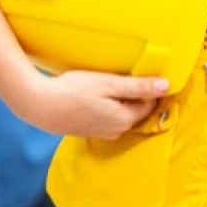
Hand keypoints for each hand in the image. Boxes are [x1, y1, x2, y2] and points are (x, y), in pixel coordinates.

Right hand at [17, 70, 169, 139]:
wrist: (40, 105)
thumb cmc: (72, 92)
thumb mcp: (108, 84)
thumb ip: (138, 86)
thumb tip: (166, 86)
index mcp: (124, 119)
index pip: (149, 104)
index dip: (147, 88)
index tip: (138, 74)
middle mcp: (116, 130)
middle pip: (134, 110)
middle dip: (131, 95)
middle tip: (117, 78)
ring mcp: (101, 132)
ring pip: (119, 114)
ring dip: (116, 102)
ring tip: (102, 86)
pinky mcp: (88, 130)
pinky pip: (105, 118)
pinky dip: (103, 108)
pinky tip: (91, 97)